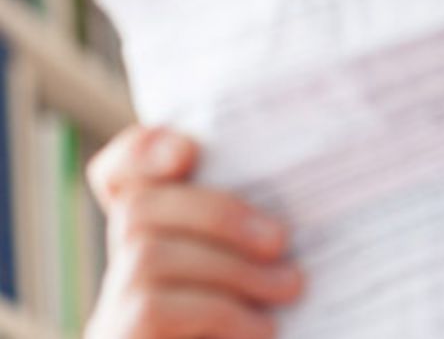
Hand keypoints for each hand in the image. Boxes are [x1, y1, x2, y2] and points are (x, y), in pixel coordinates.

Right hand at [85, 126, 303, 338]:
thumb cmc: (270, 333)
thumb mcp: (271, 286)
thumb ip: (267, 250)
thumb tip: (301, 219)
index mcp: (163, 252)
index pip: (121, 181)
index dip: (139, 152)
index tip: (187, 150)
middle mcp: (125, 281)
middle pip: (140, 209)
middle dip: (217, 212)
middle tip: (283, 241)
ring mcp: (115, 320)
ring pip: (147, 256)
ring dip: (229, 266)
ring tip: (289, 288)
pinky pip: (154, 308)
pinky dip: (217, 312)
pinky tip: (260, 332)